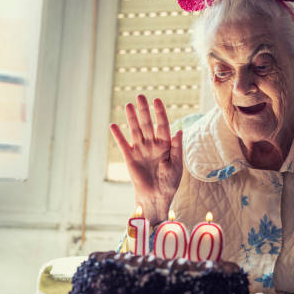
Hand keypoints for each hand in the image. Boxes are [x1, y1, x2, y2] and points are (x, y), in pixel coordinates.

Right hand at [110, 94, 182, 225]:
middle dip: (144, 110)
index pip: (162, 125)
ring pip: (135, 130)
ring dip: (131, 118)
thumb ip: (176, 147)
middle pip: (147, 124)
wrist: (156, 197)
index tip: (157, 100)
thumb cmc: (170, 183)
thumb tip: (179, 130)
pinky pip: (123, 144)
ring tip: (128, 105)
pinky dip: (118, 135)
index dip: (159, 113)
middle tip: (140, 96)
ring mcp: (140, 150)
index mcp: (165, 145)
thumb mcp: (177, 165)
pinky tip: (114, 125)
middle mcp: (152, 145)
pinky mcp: (130, 158)